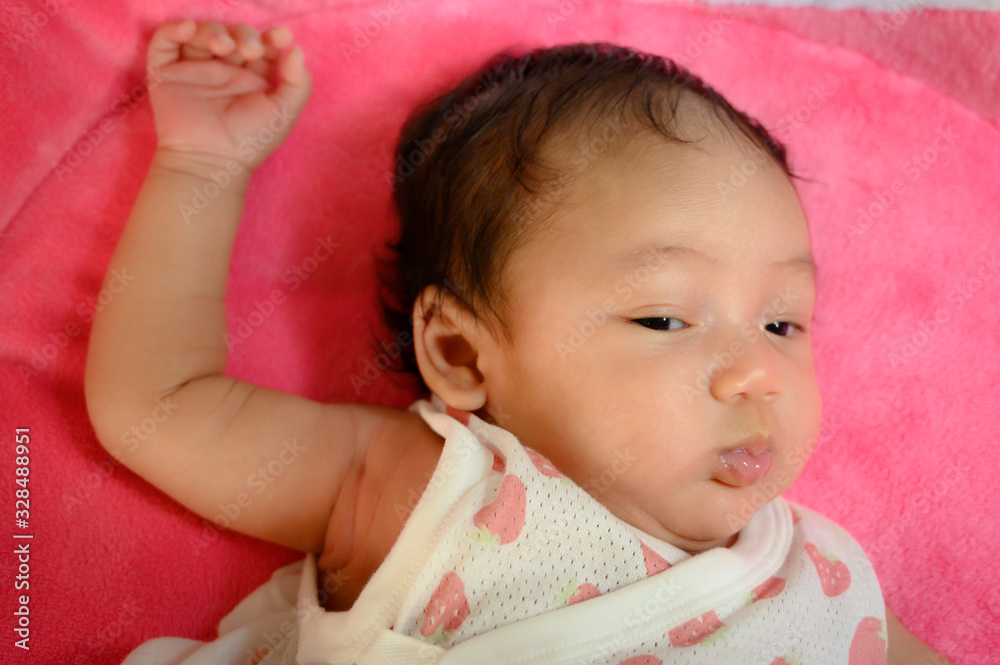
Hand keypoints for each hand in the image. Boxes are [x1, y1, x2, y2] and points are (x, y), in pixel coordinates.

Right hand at [146, 20, 312, 172]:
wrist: (212, 162)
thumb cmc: (249, 142)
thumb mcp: (284, 114)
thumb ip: (298, 82)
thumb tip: (295, 49)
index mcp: (253, 78)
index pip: (262, 46)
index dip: (271, 37)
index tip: (279, 38)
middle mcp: (225, 71)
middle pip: (234, 36)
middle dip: (245, 35)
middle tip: (252, 50)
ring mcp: (195, 70)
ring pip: (202, 34)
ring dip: (213, 31)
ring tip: (224, 46)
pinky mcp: (167, 74)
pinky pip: (165, 42)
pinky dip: (174, 29)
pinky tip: (188, 29)